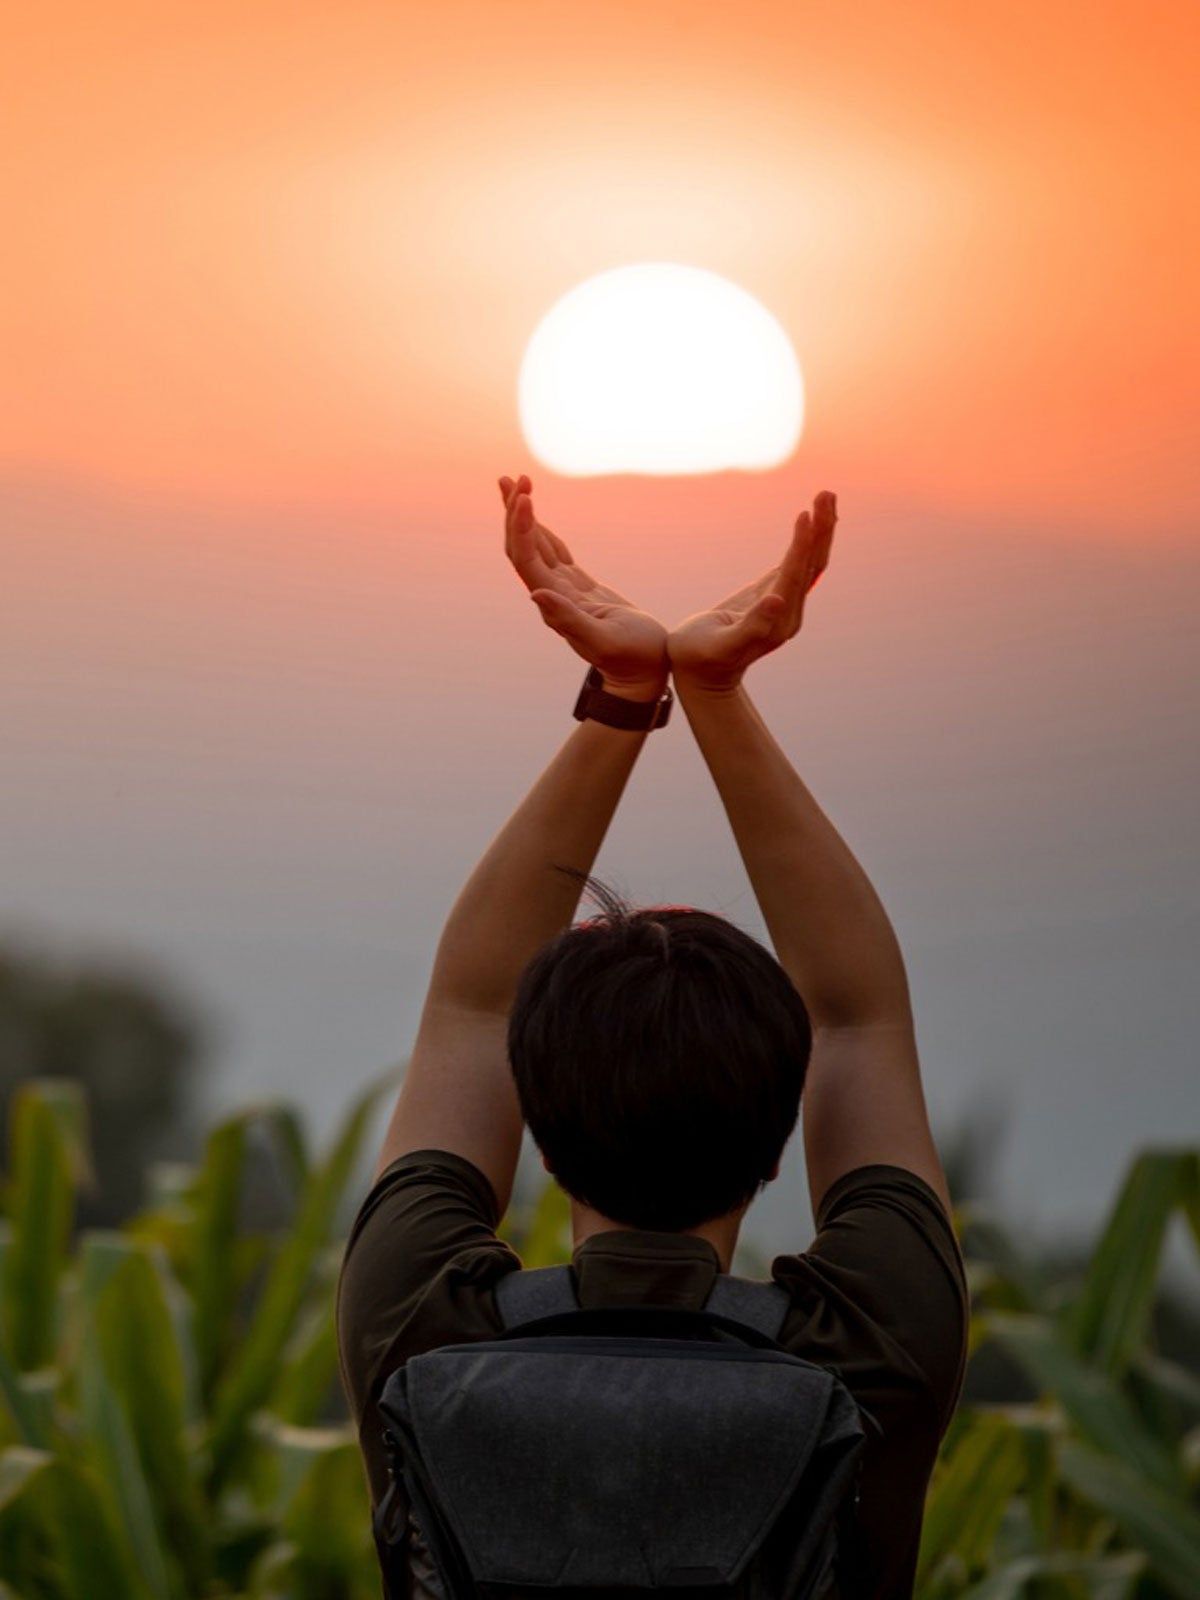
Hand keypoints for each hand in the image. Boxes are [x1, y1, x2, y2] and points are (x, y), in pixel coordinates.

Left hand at [499, 473, 668, 697]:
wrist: (643, 673)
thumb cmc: (631, 658)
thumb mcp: (603, 640)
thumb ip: (569, 620)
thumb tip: (535, 594)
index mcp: (555, 603)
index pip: (526, 558)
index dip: (521, 526)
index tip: (525, 496)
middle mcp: (552, 595)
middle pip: (522, 547)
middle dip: (515, 512)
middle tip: (513, 477)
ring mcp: (565, 591)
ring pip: (536, 547)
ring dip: (523, 516)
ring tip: (516, 483)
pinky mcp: (580, 589)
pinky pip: (555, 555)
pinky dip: (543, 532)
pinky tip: (536, 517)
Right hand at [667, 490, 837, 693]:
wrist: (702, 675)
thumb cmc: (701, 658)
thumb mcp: (722, 644)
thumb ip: (751, 626)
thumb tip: (777, 599)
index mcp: (778, 621)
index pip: (796, 574)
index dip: (802, 544)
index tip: (805, 514)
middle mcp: (789, 611)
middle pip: (813, 563)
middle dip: (822, 528)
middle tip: (826, 493)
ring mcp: (785, 604)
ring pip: (810, 561)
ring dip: (820, 529)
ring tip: (825, 496)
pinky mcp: (774, 596)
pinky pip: (798, 564)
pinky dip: (807, 541)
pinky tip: (810, 522)